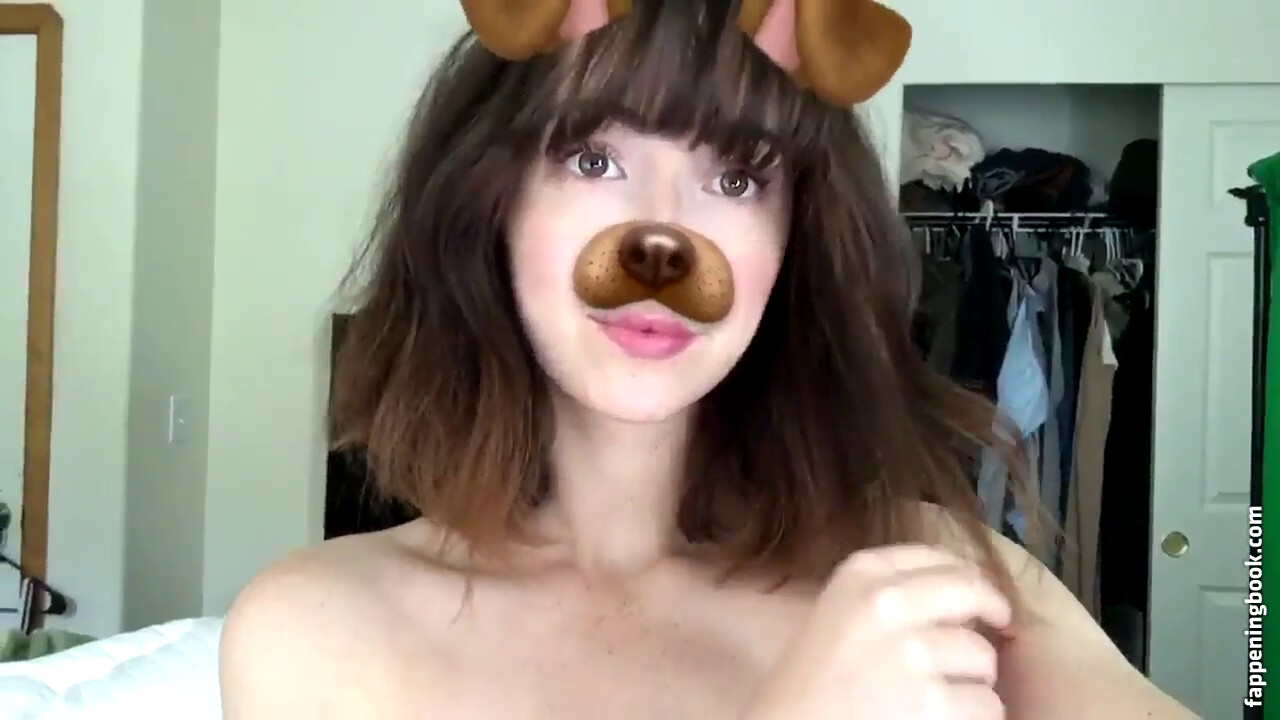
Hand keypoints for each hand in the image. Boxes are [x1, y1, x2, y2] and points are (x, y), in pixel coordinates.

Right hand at [746, 545, 1010, 719]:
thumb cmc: (810, 682)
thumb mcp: (838, 612)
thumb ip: (889, 594)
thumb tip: (961, 594)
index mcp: (859, 574)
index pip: (936, 556)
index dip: (967, 575)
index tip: (977, 590)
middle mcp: (886, 603)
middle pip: (971, 591)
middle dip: (992, 609)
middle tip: (1000, 625)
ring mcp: (911, 653)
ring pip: (983, 657)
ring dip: (974, 679)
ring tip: (944, 692)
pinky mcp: (932, 703)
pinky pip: (986, 704)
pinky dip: (973, 716)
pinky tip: (944, 716)